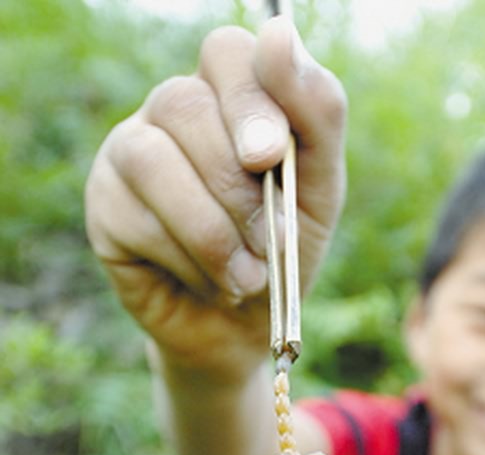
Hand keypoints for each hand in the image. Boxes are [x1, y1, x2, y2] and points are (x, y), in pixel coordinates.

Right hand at [85, 17, 346, 376]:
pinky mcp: (105, 207)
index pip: (226, 53)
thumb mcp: (320, 189)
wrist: (244, 331)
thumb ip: (316, 114)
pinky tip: (208, 282)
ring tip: (246, 276)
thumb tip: (279, 33)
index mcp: (229, 96)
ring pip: (153, 160)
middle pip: (186, 106)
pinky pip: (136, 218)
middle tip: (270, 241)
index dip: (249, 99)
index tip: (270, 155)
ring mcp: (130, 153)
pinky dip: (187, 259)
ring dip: (212, 230)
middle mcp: (173, 112)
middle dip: (237, 187)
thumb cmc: (282, 252)